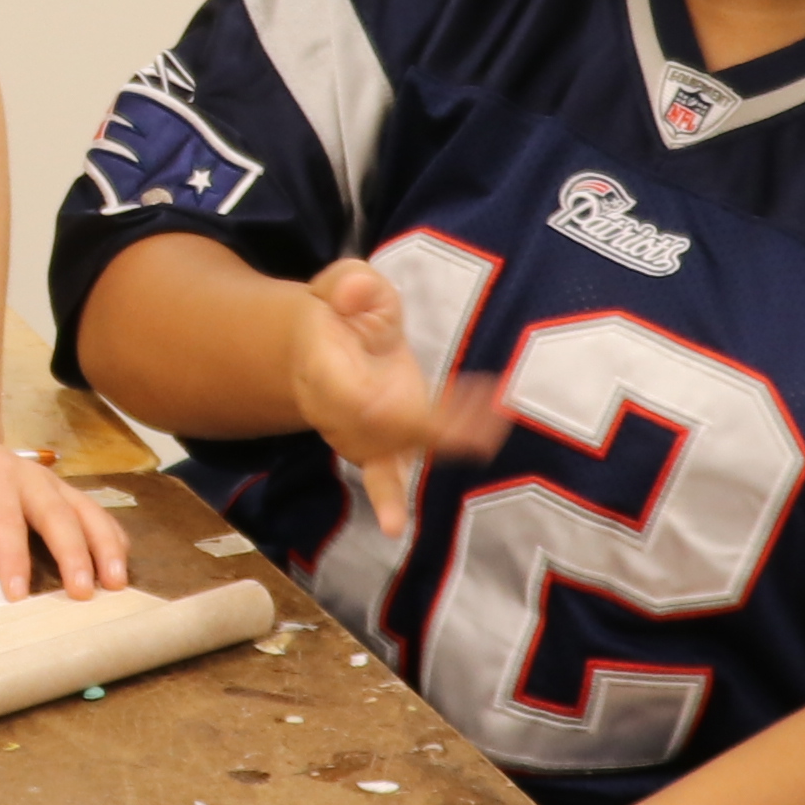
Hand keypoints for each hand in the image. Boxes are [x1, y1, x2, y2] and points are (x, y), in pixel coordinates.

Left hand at [0, 421, 130, 597]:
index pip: (2, 516)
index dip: (11, 554)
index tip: (18, 593)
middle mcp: (25, 475)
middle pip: (56, 512)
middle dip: (73, 552)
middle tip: (82, 592)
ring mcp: (49, 482)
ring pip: (85, 510)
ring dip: (104, 545)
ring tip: (117, 583)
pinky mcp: (62, 491)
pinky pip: (94, 512)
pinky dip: (112, 536)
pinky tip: (121, 566)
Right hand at [279, 260, 508, 537]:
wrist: (315, 347)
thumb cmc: (339, 313)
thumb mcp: (343, 281)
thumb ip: (351, 284)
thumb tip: (354, 294)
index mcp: (324, 368)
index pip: (352, 397)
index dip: (379, 404)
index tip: (410, 395)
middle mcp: (335, 412)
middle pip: (381, 431)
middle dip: (433, 426)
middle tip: (486, 412)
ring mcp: (354, 435)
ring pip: (394, 452)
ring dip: (444, 442)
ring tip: (489, 432)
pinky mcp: (374, 447)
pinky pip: (382, 474)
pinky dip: (389, 497)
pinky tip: (399, 522)